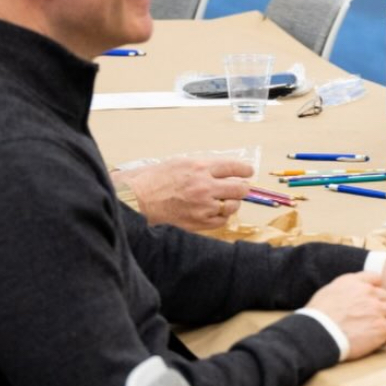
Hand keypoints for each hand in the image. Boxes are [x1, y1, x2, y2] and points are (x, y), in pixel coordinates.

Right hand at [111, 157, 253, 230]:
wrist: (137, 201)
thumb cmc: (153, 180)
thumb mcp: (179, 163)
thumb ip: (203, 166)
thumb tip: (223, 170)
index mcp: (200, 168)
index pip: (234, 167)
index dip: (245, 169)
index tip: (248, 171)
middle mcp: (204, 187)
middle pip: (239, 188)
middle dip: (242, 188)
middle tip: (240, 188)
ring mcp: (203, 206)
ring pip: (232, 206)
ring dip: (230, 203)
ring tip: (223, 201)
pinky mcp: (198, 223)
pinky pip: (221, 221)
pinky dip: (221, 217)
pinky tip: (213, 212)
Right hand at [304, 273, 385, 360]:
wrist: (318, 333)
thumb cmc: (318, 316)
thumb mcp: (329, 291)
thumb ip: (344, 288)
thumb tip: (350, 293)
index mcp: (354, 282)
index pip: (376, 278)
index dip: (376, 291)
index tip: (372, 301)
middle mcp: (368, 292)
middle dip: (383, 307)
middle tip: (374, 320)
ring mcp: (377, 309)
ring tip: (379, 331)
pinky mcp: (381, 327)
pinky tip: (381, 341)